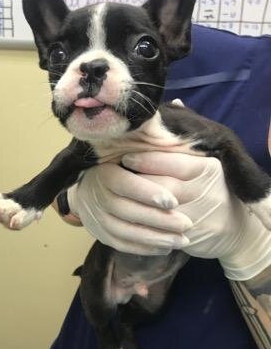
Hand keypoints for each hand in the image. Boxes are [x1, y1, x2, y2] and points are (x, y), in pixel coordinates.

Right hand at [68, 162, 192, 255]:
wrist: (89, 188)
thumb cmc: (120, 167)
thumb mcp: (127, 155)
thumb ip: (148, 156)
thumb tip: (173, 147)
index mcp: (104, 173)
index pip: (124, 184)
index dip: (148, 193)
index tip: (173, 201)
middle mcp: (96, 196)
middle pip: (126, 210)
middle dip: (158, 219)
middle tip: (186, 223)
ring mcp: (96, 218)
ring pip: (124, 232)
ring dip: (154, 238)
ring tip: (182, 240)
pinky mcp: (100, 234)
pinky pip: (122, 245)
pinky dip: (144, 248)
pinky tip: (166, 247)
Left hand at [122, 152, 270, 279]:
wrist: (236, 229)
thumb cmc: (211, 190)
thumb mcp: (204, 167)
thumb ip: (182, 149)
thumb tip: (169, 111)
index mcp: (209, 170)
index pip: (176, 163)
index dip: (148, 161)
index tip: (126, 159)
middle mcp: (208, 192)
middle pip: (165, 188)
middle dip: (137, 183)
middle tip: (113, 177)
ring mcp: (201, 217)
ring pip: (160, 211)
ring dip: (135, 204)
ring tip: (115, 196)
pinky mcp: (192, 237)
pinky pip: (160, 230)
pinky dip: (141, 224)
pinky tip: (124, 216)